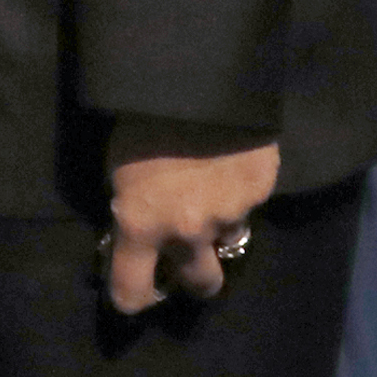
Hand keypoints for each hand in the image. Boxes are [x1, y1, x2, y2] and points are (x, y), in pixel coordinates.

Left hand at [103, 118, 280, 314]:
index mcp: (140, 225)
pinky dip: (238, 192)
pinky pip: (248, 204)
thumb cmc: (139, 117)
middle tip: (189, 259)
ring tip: (209, 187)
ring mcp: (229, 214)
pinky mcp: (259, 192)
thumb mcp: (117, 168)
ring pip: (229, 238)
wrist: (195, 76)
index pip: (131, 292)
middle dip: (194, 279)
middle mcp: (187, 231)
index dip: (131, 300)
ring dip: (219, 225)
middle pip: (202, 286)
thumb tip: (137, 233)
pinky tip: (227, 162)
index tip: (137, 294)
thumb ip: (131, 210)